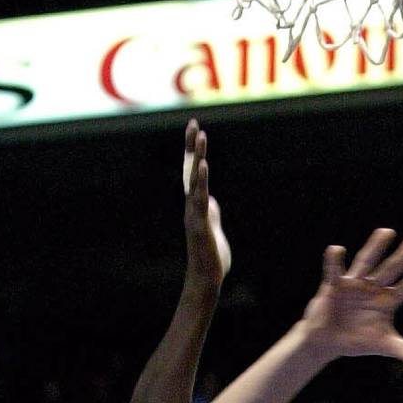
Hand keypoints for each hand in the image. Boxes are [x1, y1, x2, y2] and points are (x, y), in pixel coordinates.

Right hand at [183, 119, 231, 288]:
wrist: (207, 279)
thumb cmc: (211, 258)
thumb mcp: (213, 228)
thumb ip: (211, 212)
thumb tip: (210, 201)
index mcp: (196, 205)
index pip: (192, 173)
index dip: (192, 152)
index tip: (195, 130)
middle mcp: (192, 205)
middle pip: (190, 170)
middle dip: (191, 147)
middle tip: (193, 123)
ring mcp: (194, 213)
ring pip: (194, 180)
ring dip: (197, 158)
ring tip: (200, 137)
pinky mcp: (200, 223)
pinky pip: (200, 198)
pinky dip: (202, 181)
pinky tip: (204, 165)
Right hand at [301, 228, 402, 370]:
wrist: (328, 341)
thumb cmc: (357, 339)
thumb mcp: (384, 345)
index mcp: (388, 300)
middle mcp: (374, 287)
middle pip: (392, 269)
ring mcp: (354, 284)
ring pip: (367, 262)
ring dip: (376, 248)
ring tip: (387, 232)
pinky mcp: (334, 285)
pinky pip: (334, 271)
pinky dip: (335, 261)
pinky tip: (337, 250)